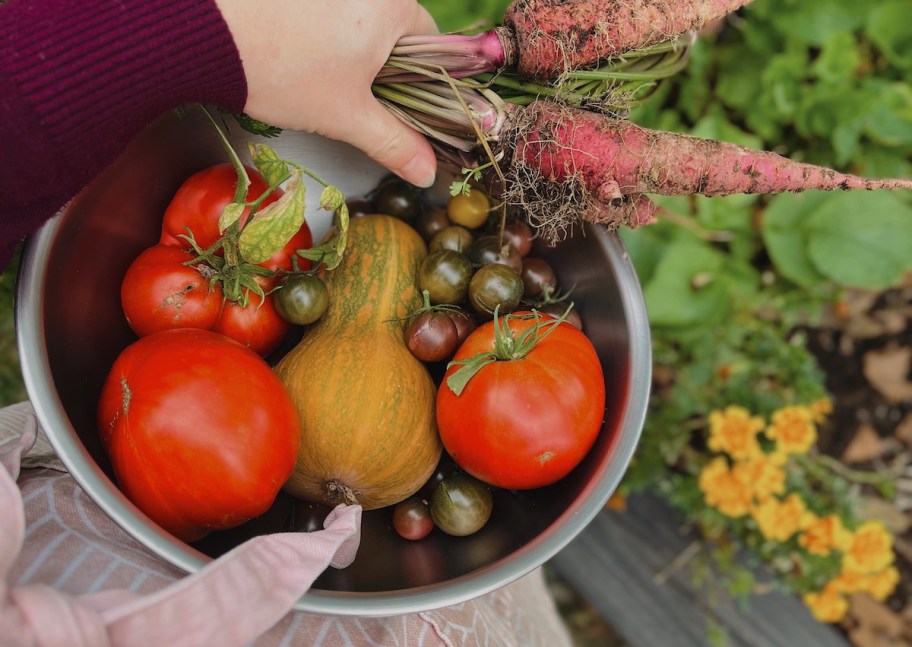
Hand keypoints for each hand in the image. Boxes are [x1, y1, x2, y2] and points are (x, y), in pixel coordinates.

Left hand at [216, 0, 439, 186]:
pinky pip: (329, 10)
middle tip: (353, 99)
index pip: (432, 46)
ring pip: (359, 22)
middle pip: (395, 33)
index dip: (419, 84)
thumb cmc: (284, 69)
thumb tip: (426, 171)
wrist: (206, 34)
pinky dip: (321, 32)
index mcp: (394, 3)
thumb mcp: (347, 115)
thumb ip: (394, 143)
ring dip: (350, 52)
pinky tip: (297, 53)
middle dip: (380, 69)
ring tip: (320, 77)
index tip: (395, 106)